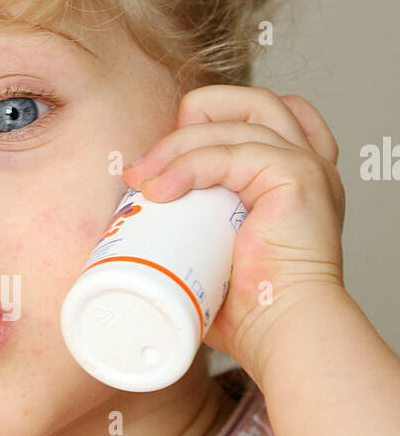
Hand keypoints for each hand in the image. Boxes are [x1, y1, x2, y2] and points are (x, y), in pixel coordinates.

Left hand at [120, 86, 346, 387]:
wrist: (284, 334)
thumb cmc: (253, 311)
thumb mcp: (212, 258)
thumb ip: (186, 236)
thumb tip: (128, 240)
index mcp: (291, 176)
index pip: (254, 114)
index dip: (205, 122)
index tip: (162, 165)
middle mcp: (307, 161)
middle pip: (246, 101)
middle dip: (187, 122)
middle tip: (144, 170)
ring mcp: (306, 165)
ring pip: (234, 121)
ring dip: (177, 146)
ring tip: (142, 184)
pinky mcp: (297, 176)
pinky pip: (232, 152)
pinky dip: (190, 165)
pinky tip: (162, 190)